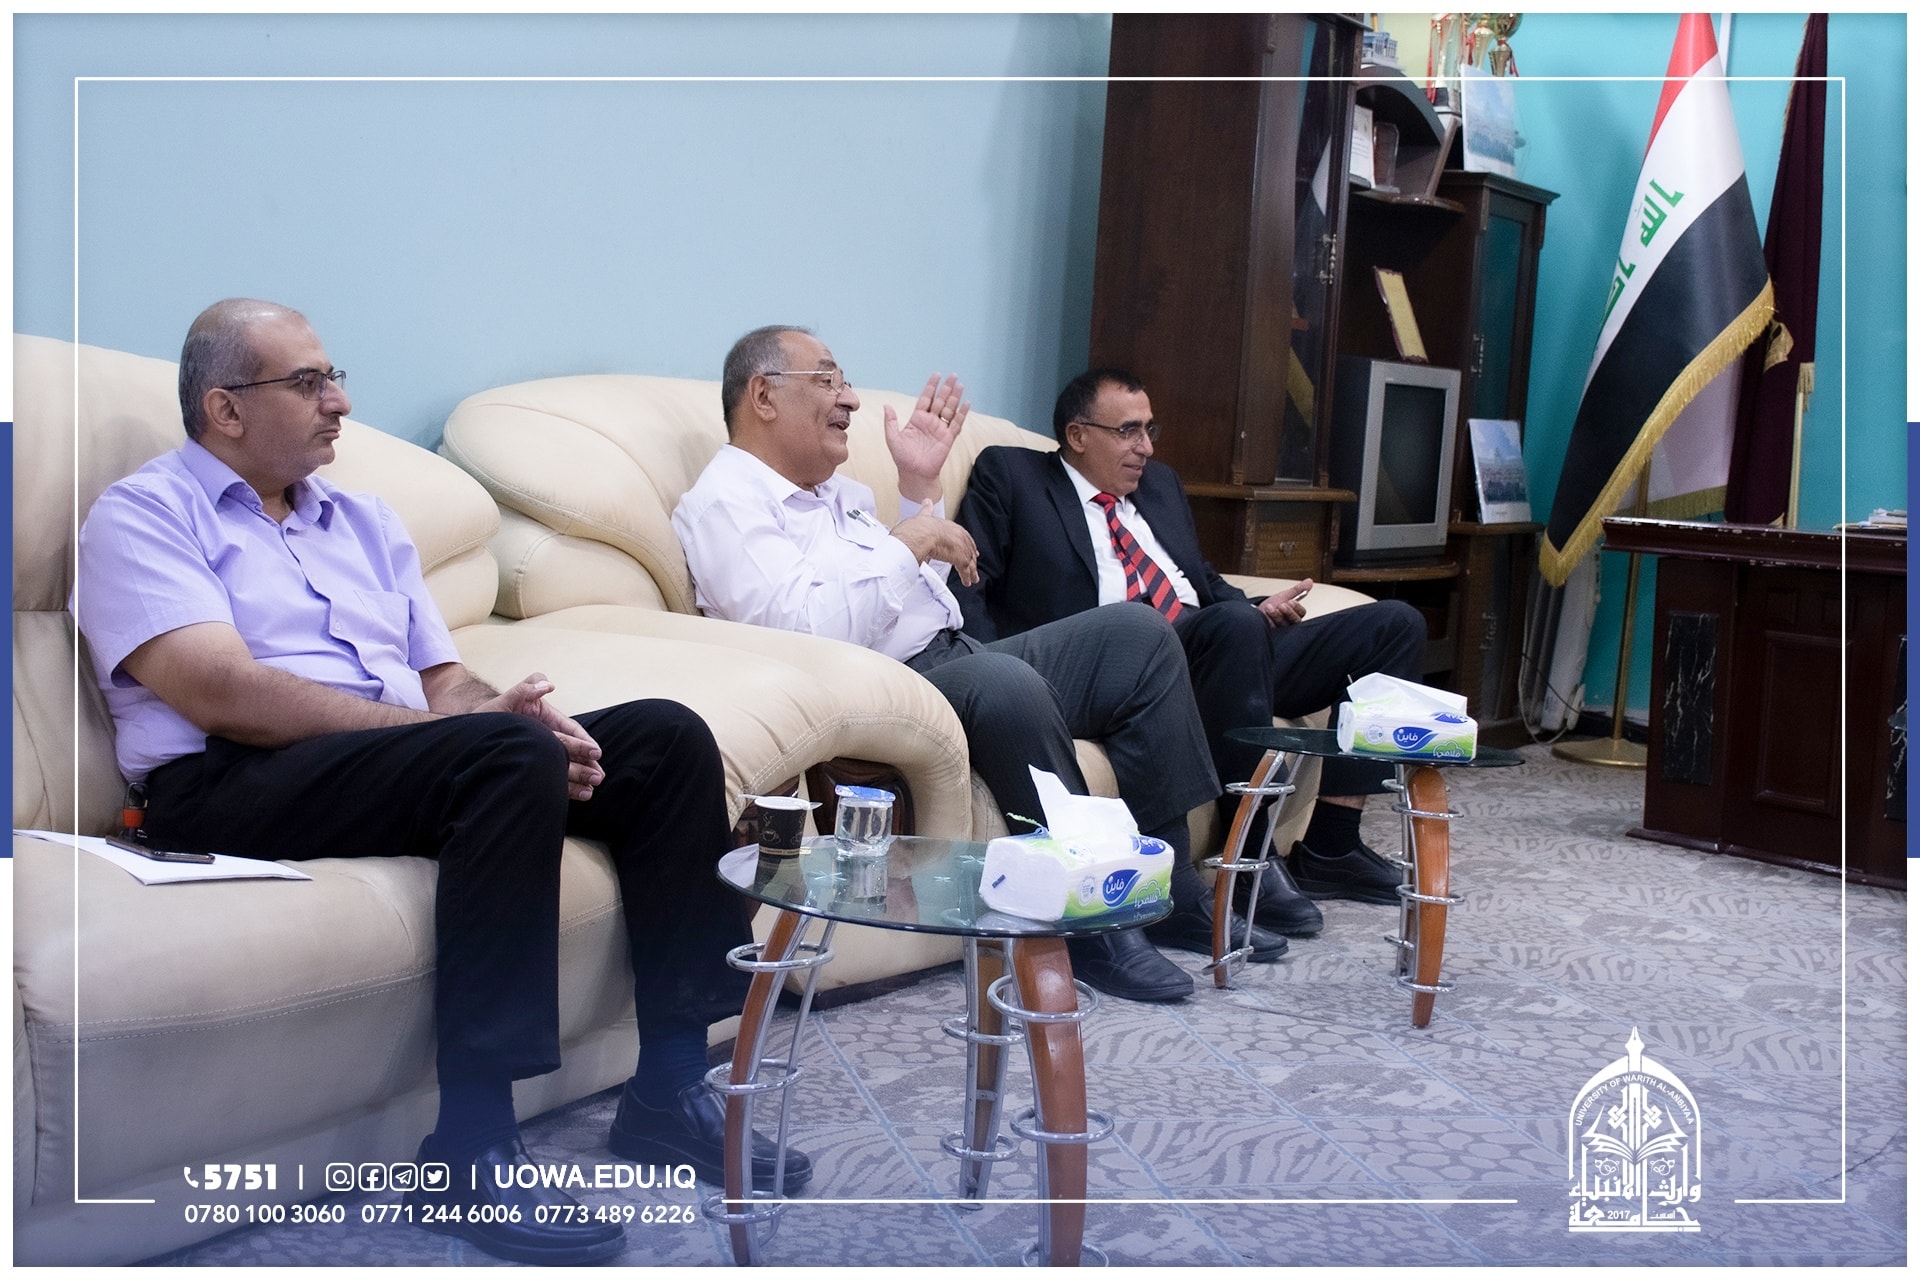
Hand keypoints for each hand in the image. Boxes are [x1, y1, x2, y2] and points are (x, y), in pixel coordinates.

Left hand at [478, 673, 605, 800]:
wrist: (469, 738)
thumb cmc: (487, 717)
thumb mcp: (503, 701)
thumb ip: (524, 690)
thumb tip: (548, 685)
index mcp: (545, 717)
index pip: (570, 728)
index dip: (583, 741)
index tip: (595, 752)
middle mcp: (548, 735)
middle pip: (572, 749)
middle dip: (587, 763)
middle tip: (599, 776)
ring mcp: (542, 751)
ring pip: (566, 764)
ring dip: (580, 776)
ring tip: (592, 789)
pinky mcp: (535, 766)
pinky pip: (553, 774)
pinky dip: (567, 785)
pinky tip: (580, 796)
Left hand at [886, 372, 969, 503]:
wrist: (914, 474)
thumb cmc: (902, 457)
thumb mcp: (893, 438)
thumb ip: (891, 422)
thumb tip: (887, 405)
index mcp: (917, 419)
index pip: (926, 398)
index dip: (931, 387)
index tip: (936, 375)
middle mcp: (930, 421)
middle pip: (940, 401)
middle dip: (946, 388)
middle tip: (953, 375)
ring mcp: (940, 429)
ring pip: (950, 409)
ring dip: (955, 397)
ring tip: (960, 385)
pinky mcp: (948, 438)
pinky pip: (957, 424)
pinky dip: (962, 414)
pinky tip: (966, 403)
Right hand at [890, 512, 979, 585]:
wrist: (919, 535)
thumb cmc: (917, 527)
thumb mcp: (923, 515)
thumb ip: (926, 509)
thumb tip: (927, 501)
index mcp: (950, 527)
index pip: (963, 536)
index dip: (966, 543)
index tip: (970, 549)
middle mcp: (959, 536)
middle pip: (969, 549)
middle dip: (971, 558)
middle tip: (974, 565)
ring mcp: (960, 548)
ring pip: (969, 561)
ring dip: (971, 571)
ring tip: (973, 579)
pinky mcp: (959, 559)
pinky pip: (965, 570)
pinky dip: (967, 577)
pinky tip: (968, 582)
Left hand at [1257, 578, 1312, 627]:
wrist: (1257, 611)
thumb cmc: (1273, 605)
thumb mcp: (1284, 596)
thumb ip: (1297, 590)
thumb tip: (1310, 581)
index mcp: (1295, 613)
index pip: (1301, 612)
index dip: (1297, 607)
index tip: (1291, 601)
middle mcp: (1290, 622)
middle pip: (1295, 620)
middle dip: (1288, 612)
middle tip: (1281, 605)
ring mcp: (1282, 629)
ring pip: (1284, 624)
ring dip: (1277, 615)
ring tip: (1270, 608)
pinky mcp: (1273, 633)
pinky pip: (1274, 629)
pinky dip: (1270, 621)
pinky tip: (1266, 615)